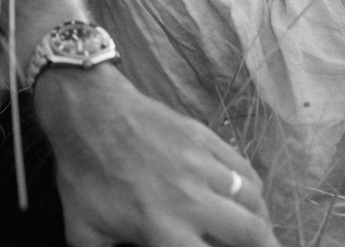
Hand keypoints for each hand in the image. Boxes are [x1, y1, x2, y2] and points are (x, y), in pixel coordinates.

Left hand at [36, 65, 278, 246]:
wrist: (88, 112)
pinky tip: (247, 197)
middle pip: (251, 233)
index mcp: (162, 229)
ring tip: (258, 230)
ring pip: (253, 200)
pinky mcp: (205, 139)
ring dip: (261, 219)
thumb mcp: (84, 231)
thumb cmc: (83, 174)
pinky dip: (252, 188)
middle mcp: (191, 200)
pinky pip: (244, 168)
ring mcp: (203, 165)